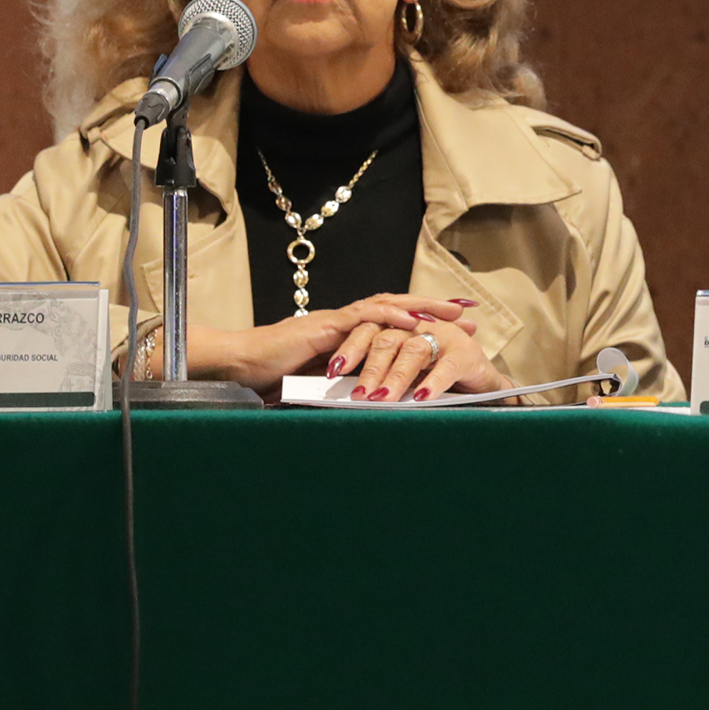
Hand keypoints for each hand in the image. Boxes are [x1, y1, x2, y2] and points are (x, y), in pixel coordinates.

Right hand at [185, 294, 467, 393]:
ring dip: (422, 308)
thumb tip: (373, 403)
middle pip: (398, 307)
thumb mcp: (320, 386)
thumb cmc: (273, 378)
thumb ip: (346, 388)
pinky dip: (390, 317)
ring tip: (451, 312)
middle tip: (468, 312)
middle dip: (434, 308)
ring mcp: (335, 320)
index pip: (392, 320)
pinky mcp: (323, 326)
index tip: (455, 325)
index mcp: (347, 333)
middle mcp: (346, 321)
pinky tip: (413, 321)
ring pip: (386, 306)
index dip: (423, 320)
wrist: (240, 367)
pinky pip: (362, 317)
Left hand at [342, 309, 515, 403]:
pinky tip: (421, 399)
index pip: (370, 331)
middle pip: (387, 340)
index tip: (332, 371)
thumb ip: (381, 377)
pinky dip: (432, 382)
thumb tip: (346, 394)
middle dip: (369, 368)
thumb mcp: (405, 376)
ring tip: (382, 399)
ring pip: (413, 352)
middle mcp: (421, 328)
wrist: (485, 388)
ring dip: (395, 377)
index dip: (351, 348)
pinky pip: (446, 367)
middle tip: (356, 394)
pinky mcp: (467, 355)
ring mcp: (445, 338)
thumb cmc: (440, 382)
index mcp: (401, 329)